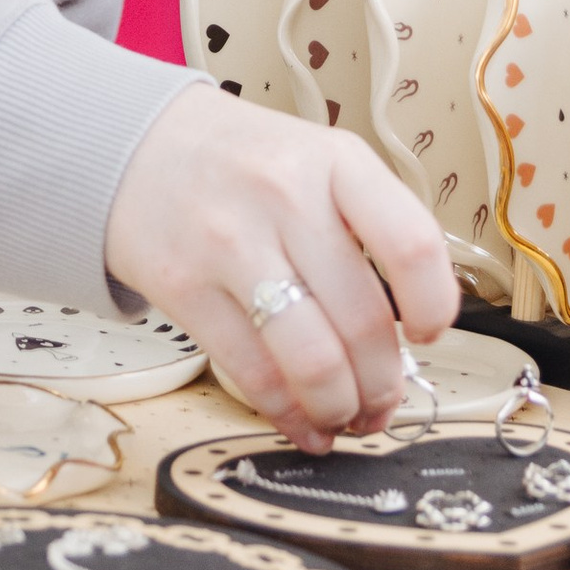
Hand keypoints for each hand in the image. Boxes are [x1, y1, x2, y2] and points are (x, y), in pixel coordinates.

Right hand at [105, 87, 458, 452]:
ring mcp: (230, 243)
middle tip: (384, 403)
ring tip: (344, 416)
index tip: (429, 334)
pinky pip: (252, 374)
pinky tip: (302, 423)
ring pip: (311, 359)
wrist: (136, 147)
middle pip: (363, 321)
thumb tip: (409, 330)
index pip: (411, 244)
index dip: (433, 305)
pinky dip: (288, 415)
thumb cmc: (244, 163)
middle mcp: (286, 198)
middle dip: (384, 384)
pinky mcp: (185, 288)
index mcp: (336, 162)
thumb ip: (368, 228)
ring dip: (339, 408)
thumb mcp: (319, 161)